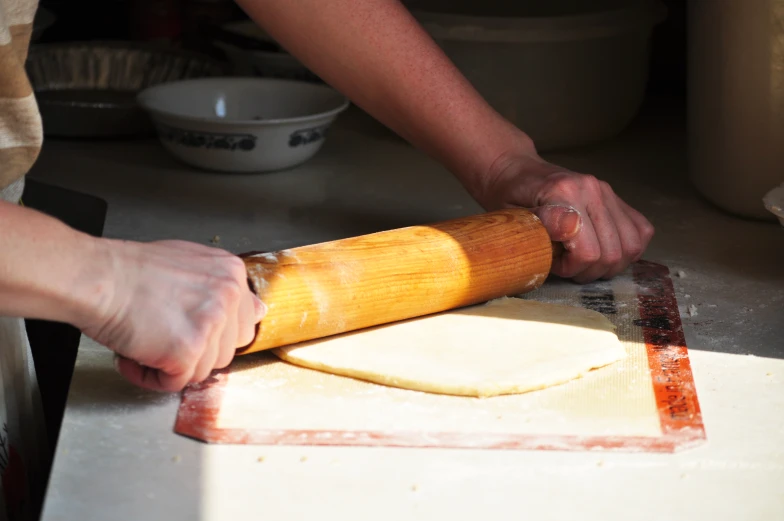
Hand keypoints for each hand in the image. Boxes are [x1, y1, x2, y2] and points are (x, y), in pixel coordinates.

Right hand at [77, 240, 264, 391]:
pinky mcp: (188, 349)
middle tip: (162, 334)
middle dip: (193, 351)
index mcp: (231, 274)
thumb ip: (223, 289)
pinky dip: (149, 376)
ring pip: (202, 370)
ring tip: (144, 339)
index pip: (244, 323)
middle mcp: (228, 295)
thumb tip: (258, 310)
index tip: (192, 332)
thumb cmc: (130, 271)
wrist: (97, 277)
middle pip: (225, 351)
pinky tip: (133, 352)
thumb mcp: (191, 264)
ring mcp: (211, 322)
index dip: (214, 335)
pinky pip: (176, 382)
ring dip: (170, 364)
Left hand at [476, 151, 653, 282]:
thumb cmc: (508, 196)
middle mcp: (591, 189)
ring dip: (610, 264)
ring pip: (631, 245)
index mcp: (563, 193)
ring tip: (584, 260)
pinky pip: (640, 230)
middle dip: (590, 271)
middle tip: (567, 266)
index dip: (572, 268)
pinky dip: (627, 248)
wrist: (515, 169)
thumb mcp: (510, 215)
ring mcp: (606, 191)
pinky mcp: (615, 196)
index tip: (554, 264)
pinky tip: (603, 249)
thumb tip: (567, 231)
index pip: (588, 251)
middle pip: (613, 253)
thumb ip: (538, 225)